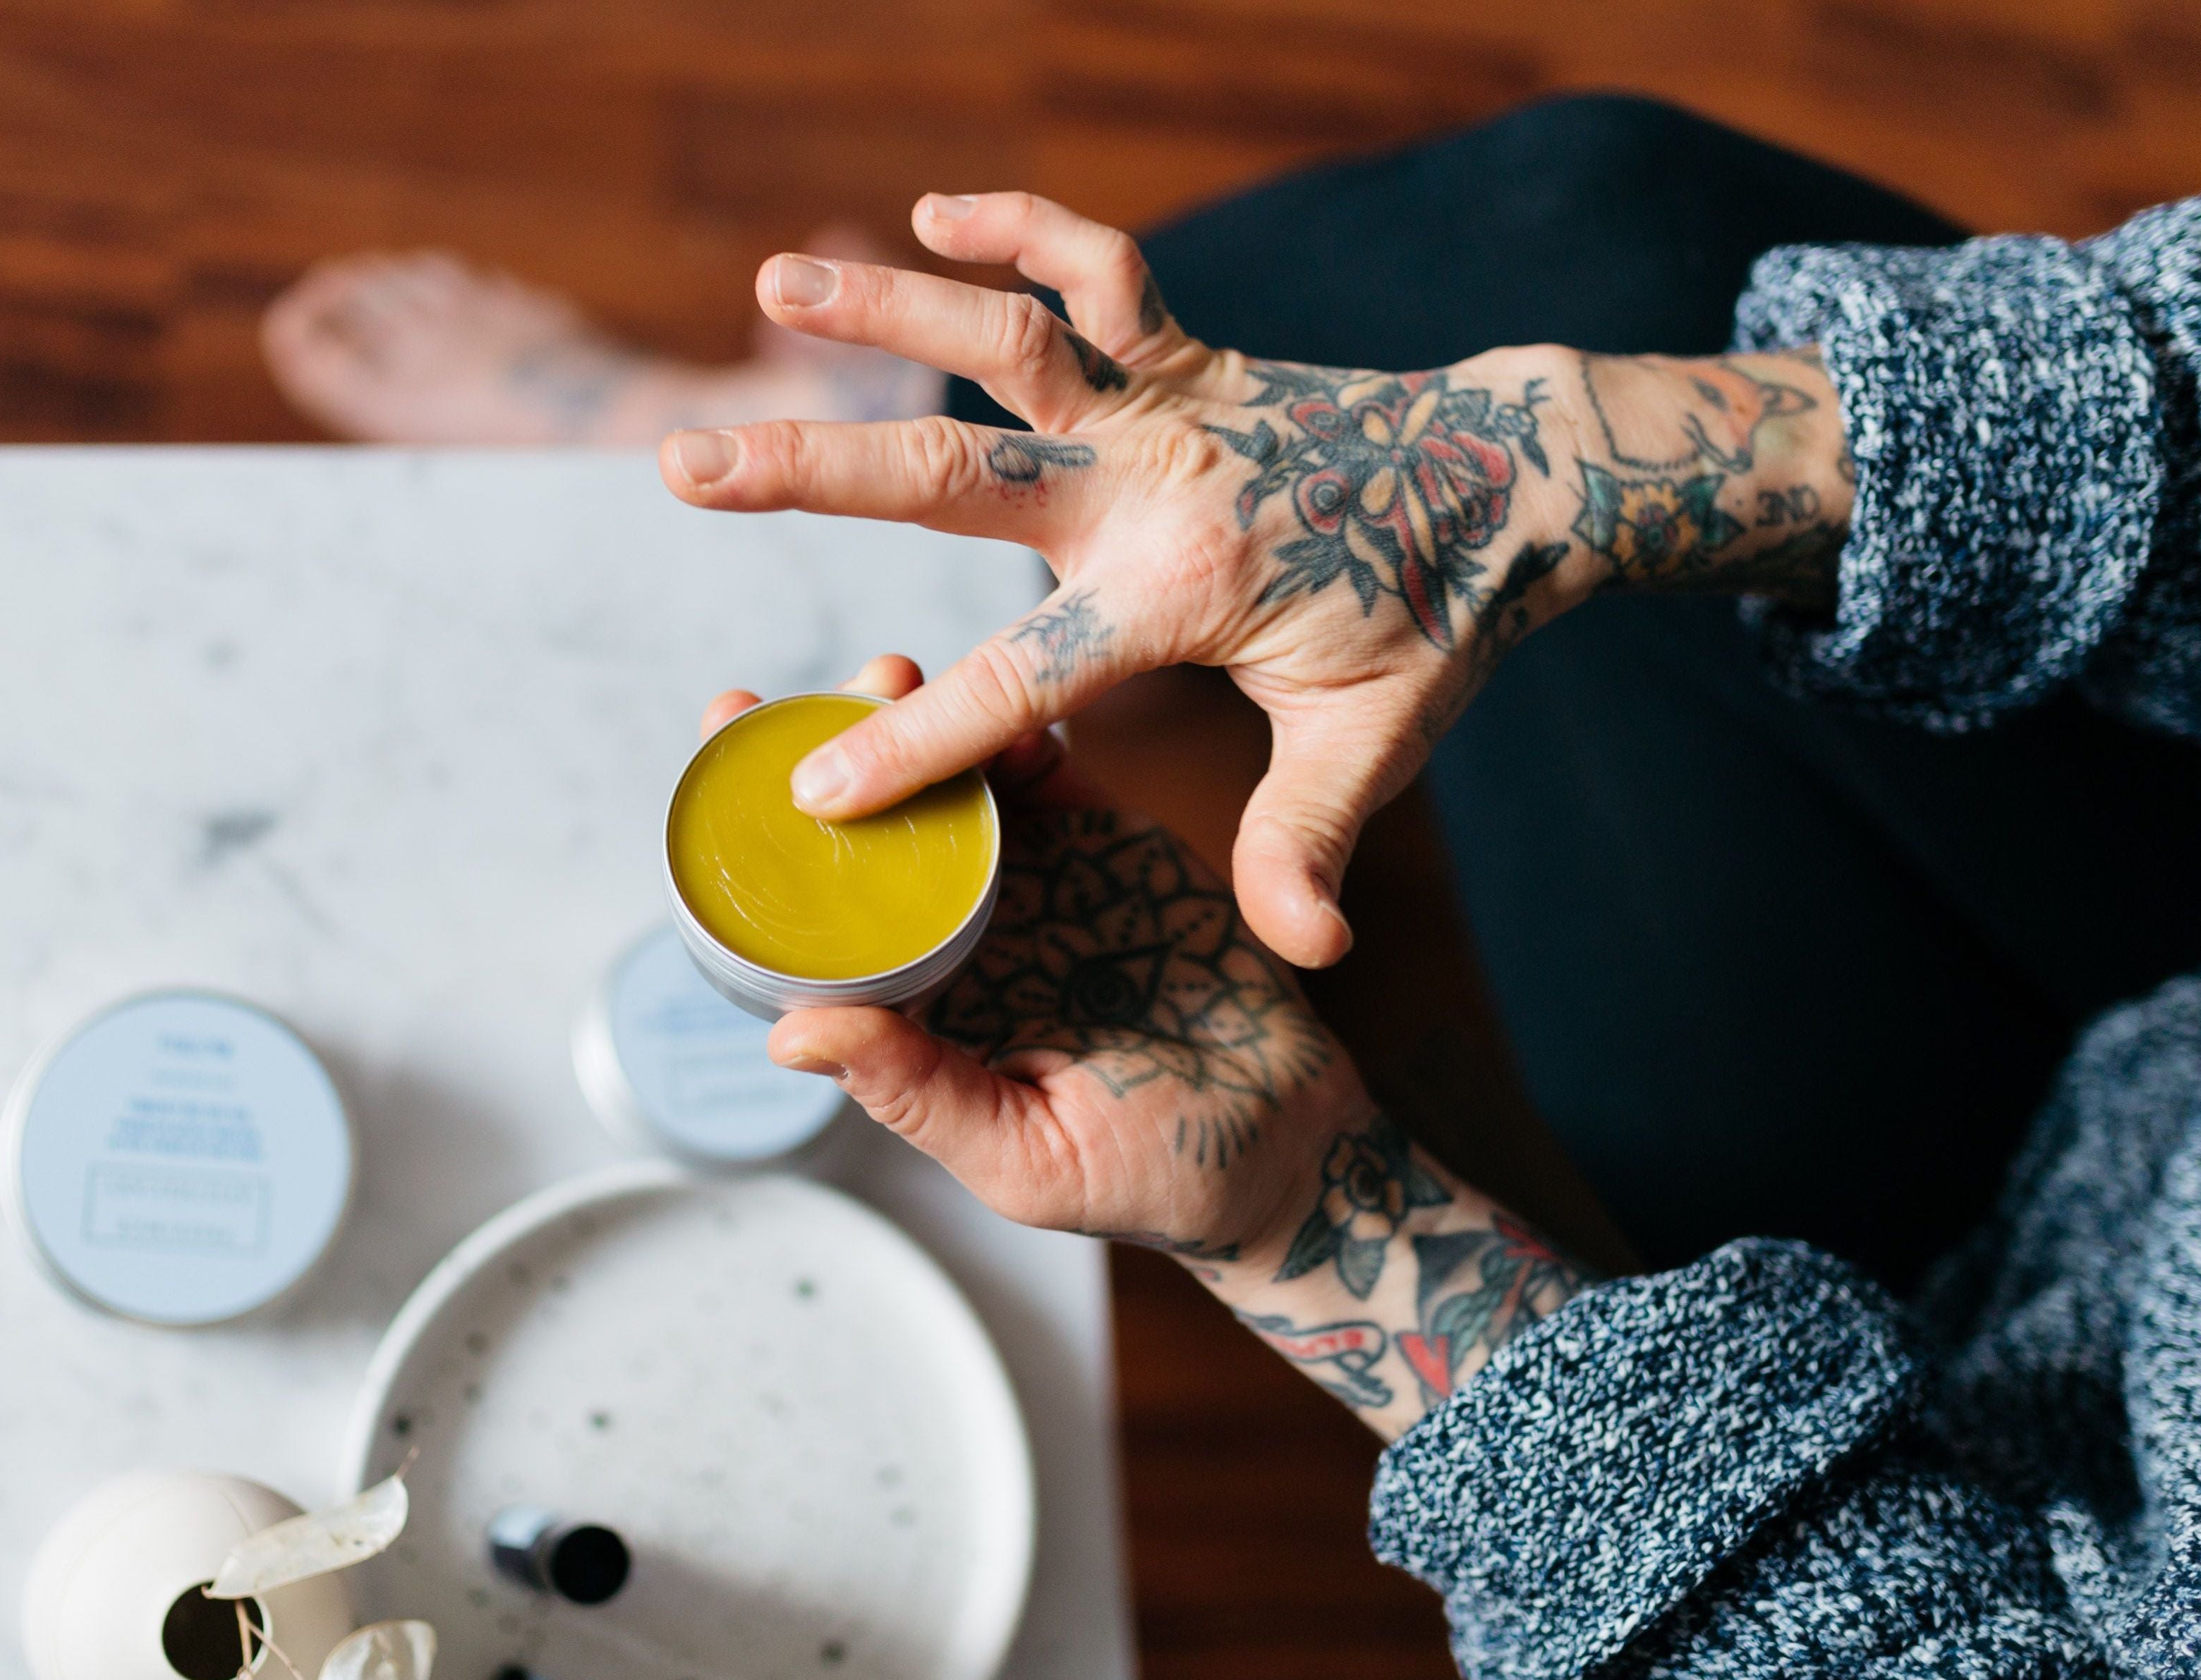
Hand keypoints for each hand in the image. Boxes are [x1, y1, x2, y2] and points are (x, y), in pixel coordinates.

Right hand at [663, 193, 1850, 967]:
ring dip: (889, 305)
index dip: (917, 746)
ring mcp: (1168, 404)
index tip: (815, 793)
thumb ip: (1311, 836)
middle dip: (813, 475)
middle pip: (959, 473)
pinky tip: (934, 209)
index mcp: (1181, 589)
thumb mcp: (1379, 738)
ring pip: (1012, 337)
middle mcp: (1155, 481)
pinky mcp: (1188, 353)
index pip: (1021, 680)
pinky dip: (1023, 228)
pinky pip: (1102, 271)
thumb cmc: (1436, 619)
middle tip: (687, 468)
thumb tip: (1306, 950)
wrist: (1513, 482)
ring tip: (772, 283)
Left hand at [701, 657, 1591, 1439]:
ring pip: (947, 784)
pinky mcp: (1103, 843)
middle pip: (866, 831)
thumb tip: (792, 1035)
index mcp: (914, 1010)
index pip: (811, 921)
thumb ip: (918, 1091)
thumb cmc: (1151, 1174)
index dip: (758, 848)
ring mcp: (1028, 883)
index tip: (715, 765)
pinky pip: (1046, 773)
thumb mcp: (1021, 1153)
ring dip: (914, 725)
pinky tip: (995, 694)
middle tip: (799, 701)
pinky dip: (1016, 727)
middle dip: (826, 755)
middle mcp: (954, 937)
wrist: (1290, 1141)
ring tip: (892, 676)